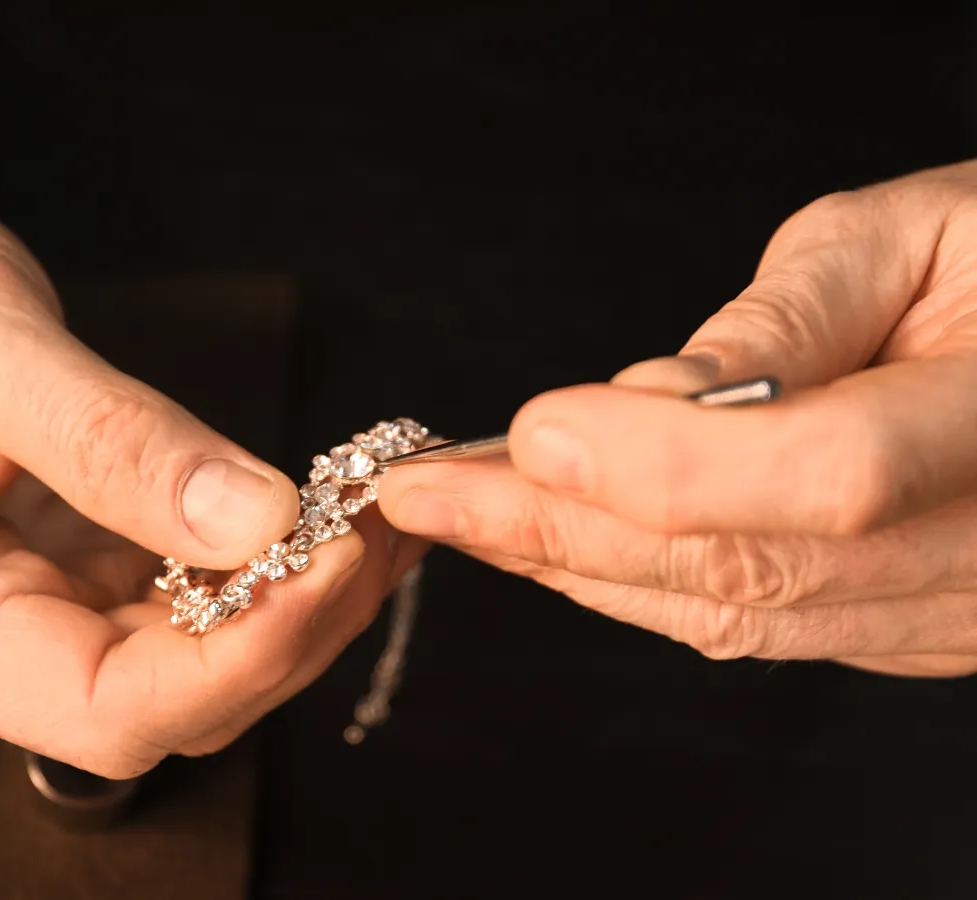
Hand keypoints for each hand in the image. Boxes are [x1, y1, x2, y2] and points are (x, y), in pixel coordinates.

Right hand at [0, 125, 418, 776]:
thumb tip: (252, 519)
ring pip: (194, 661)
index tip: (324, 569)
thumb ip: (105, 438)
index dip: (233, 661)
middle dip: (290, 627)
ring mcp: (31, 609)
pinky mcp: (76, 571)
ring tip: (370, 512)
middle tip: (374, 527)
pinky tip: (321, 512)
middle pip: (169, 700)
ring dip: (296, 599)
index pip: (100, 708)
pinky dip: (267, 564)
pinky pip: (188, 600)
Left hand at [382, 159, 976, 678]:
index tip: (529, 435)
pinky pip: (761, 627)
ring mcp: (954, 611)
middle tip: (425, 492)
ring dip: (581, 567)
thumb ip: (781, 325)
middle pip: (753, 568)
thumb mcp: (902, 238)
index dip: (665, 466)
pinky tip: (558, 544)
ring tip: (462, 517)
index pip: (825, 476)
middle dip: (564, 532)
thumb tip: (643, 399)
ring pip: (742, 616)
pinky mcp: (912, 629)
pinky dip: (643, 585)